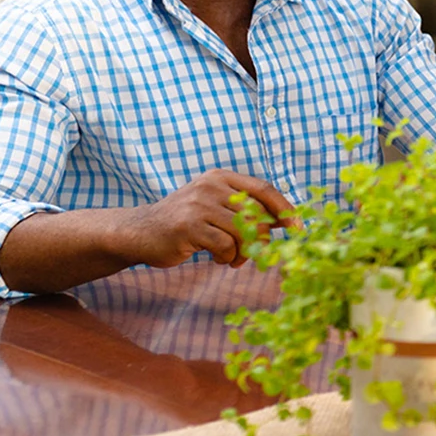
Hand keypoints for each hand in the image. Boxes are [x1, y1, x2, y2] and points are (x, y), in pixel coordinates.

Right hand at [115, 170, 293, 268]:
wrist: (137, 232)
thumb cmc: (185, 223)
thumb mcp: (214, 206)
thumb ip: (243, 209)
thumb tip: (285, 222)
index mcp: (221, 177)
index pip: (264, 188)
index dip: (285, 208)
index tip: (298, 227)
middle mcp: (211, 186)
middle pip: (257, 214)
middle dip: (261, 240)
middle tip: (250, 256)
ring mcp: (198, 204)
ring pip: (244, 231)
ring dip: (244, 252)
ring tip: (232, 258)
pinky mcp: (188, 226)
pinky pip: (226, 246)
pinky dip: (227, 257)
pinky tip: (215, 258)